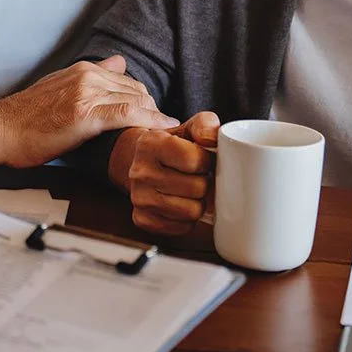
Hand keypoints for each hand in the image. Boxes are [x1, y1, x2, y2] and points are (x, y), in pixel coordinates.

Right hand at [0, 56, 179, 167]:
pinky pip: (129, 114)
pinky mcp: (86, 115)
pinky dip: (151, 121)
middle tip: (164, 128)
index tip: (155, 115)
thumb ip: (91, 76)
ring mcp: (87, 94)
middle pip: (137, 89)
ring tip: (169, 133)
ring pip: (136, 100)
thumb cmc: (26, 117)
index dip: (144, 99)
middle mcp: (88, 77)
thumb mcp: (60, 86)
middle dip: (154, 109)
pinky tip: (165, 129)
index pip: (127, 80)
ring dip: (157, 116)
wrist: (0, 130)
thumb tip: (119, 61)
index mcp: (83, 70)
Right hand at [110, 111, 218, 235]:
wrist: (142, 162)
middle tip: (197, 175)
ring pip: (191, 211)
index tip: (202, 158)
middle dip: (204, 182)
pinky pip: (182, 227)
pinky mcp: (142, 219)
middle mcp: (139, 172)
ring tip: (190, 189)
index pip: (194, 160)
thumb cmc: (173, 146)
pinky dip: (187, 218)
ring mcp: (139, 198)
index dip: (206, 161)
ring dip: (197, 201)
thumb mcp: (189, 128)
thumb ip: (205, 125)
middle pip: (196, 188)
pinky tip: (181, 202)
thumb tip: (212, 138)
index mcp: (150, 144)